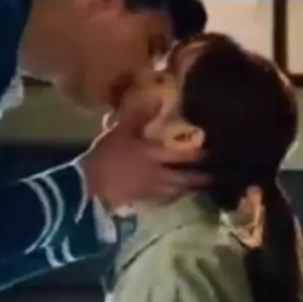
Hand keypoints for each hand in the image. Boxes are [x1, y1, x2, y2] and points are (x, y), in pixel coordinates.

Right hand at [80, 104, 210, 207]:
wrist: (89, 185)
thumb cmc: (105, 155)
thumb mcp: (119, 132)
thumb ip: (138, 118)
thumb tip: (157, 100)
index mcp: (153, 155)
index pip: (182, 156)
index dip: (197, 155)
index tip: (211, 153)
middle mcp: (157, 174)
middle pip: (183, 179)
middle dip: (199, 179)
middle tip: (213, 178)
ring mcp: (150, 190)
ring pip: (175, 192)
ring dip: (188, 190)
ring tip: (197, 188)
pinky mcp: (141, 201)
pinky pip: (162, 200)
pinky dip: (171, 198)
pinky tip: (173, 197)